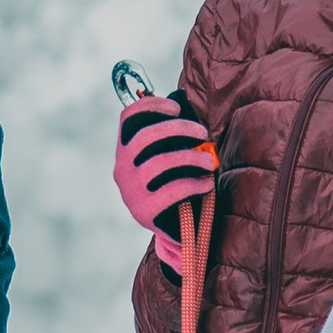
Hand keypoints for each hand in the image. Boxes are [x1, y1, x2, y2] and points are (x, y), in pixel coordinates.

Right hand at [113, 92, 216, 270]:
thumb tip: (184, 103)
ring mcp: (131, 190)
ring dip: (191, 157)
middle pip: (146, 136)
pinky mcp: (145, 210)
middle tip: (203, 133)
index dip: (152, 106)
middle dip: (179, 129)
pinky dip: (193, 183)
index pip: (129, 118)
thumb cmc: (175, 182)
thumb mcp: (168, 158)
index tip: (177, 108)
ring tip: (209, 160)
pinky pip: (171, 190)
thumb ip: (171, 136)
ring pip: (160, 162)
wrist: (173, 229)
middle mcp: (122, 168)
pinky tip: (206, 184)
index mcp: (126, 149)